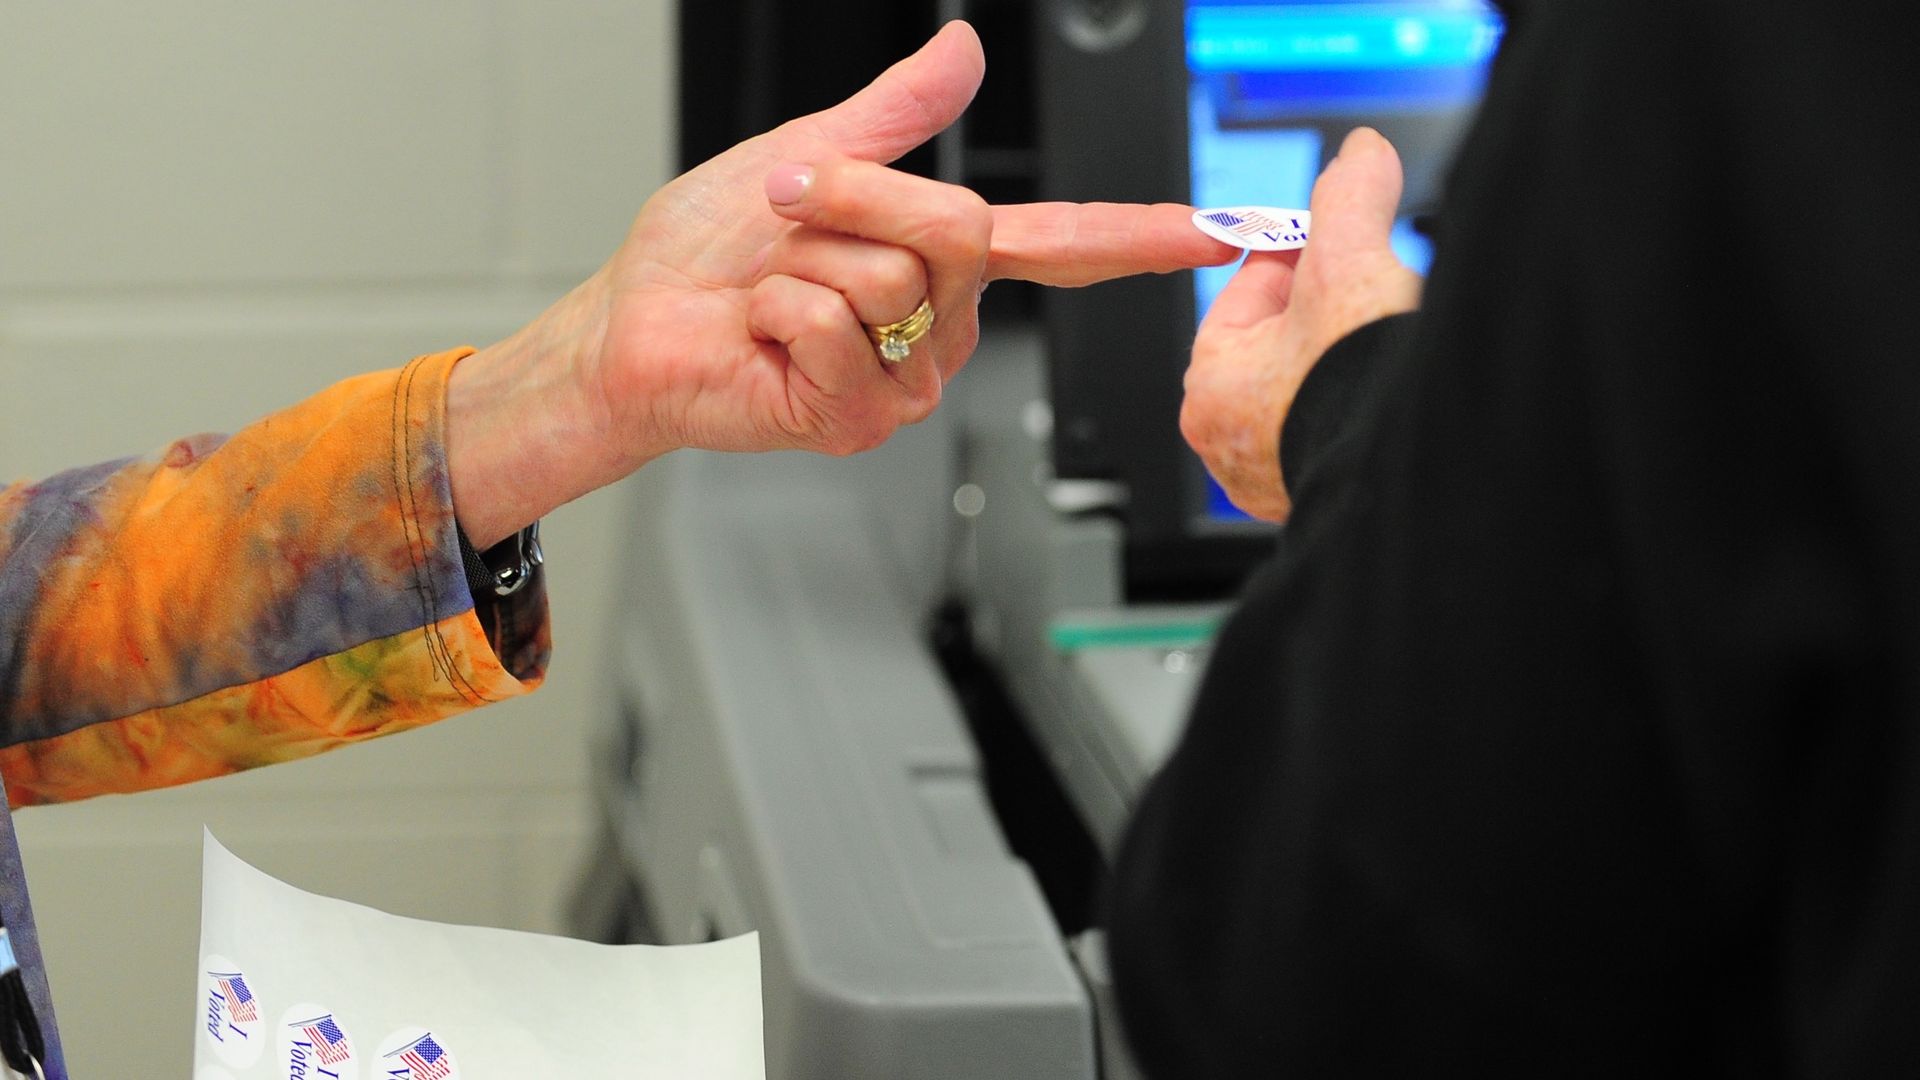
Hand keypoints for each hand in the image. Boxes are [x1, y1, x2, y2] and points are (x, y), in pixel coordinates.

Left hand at [450, 21, 1233, 546]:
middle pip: (957, 229)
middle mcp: (939, 323)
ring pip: (890, 278)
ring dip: (801, 260)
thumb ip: (894, 112)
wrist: (635, 325)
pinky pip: (837, 331)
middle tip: (790, 209)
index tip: (1219, 231)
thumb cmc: (708, 253)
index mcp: (940, 259)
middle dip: (854, 196)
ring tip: (768, 287)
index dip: (1142, 236)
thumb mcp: (808, 152)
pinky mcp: (861, 420)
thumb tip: (963, 49)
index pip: (1059, 242)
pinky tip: (761, 337)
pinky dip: (777, 314)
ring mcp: (905, 377)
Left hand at [1179, 127, 1422, 522]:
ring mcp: (1275, 481)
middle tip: (1377, 291)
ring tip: (1395, 339)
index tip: (1341, 241)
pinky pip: (1342, 430)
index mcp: (1210, 386)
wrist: (1427, 469)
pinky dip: (1367, 405)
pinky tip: (1398, 390)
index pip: (1250, 292)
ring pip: (1315, 387)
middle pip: (1285, 341)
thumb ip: (1349, 196)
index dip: (1303, 255)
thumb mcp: (1352, 261)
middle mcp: (1230, 445)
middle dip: (1333, 310)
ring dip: (1353, 358)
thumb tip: (1360, 152)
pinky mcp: (1324, 499)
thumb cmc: (1360, 387)